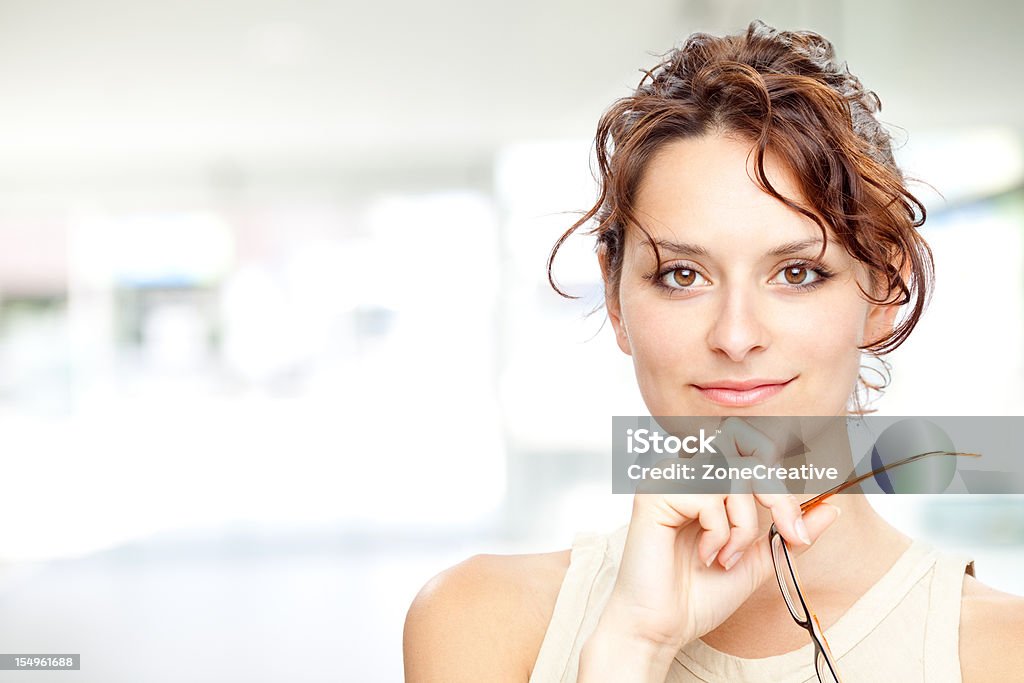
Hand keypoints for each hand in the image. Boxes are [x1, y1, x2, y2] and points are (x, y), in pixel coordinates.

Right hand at [593, 418, 840, 656]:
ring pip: (734, 474)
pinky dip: (720, 533)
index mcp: (705, 477)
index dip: (780, 476)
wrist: (664, 627)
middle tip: (786, 535)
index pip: (750, 445)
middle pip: (746, 449)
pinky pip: (709, 496)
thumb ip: (789, 530)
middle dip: (776, 495)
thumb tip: (832, 508)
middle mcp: (684, 468)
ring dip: (744, 524)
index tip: (795, 525)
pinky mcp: (653, 492)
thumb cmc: (699, 593)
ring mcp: (667, 477)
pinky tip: (705, 556)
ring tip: (727, 557)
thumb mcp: (759, 558)